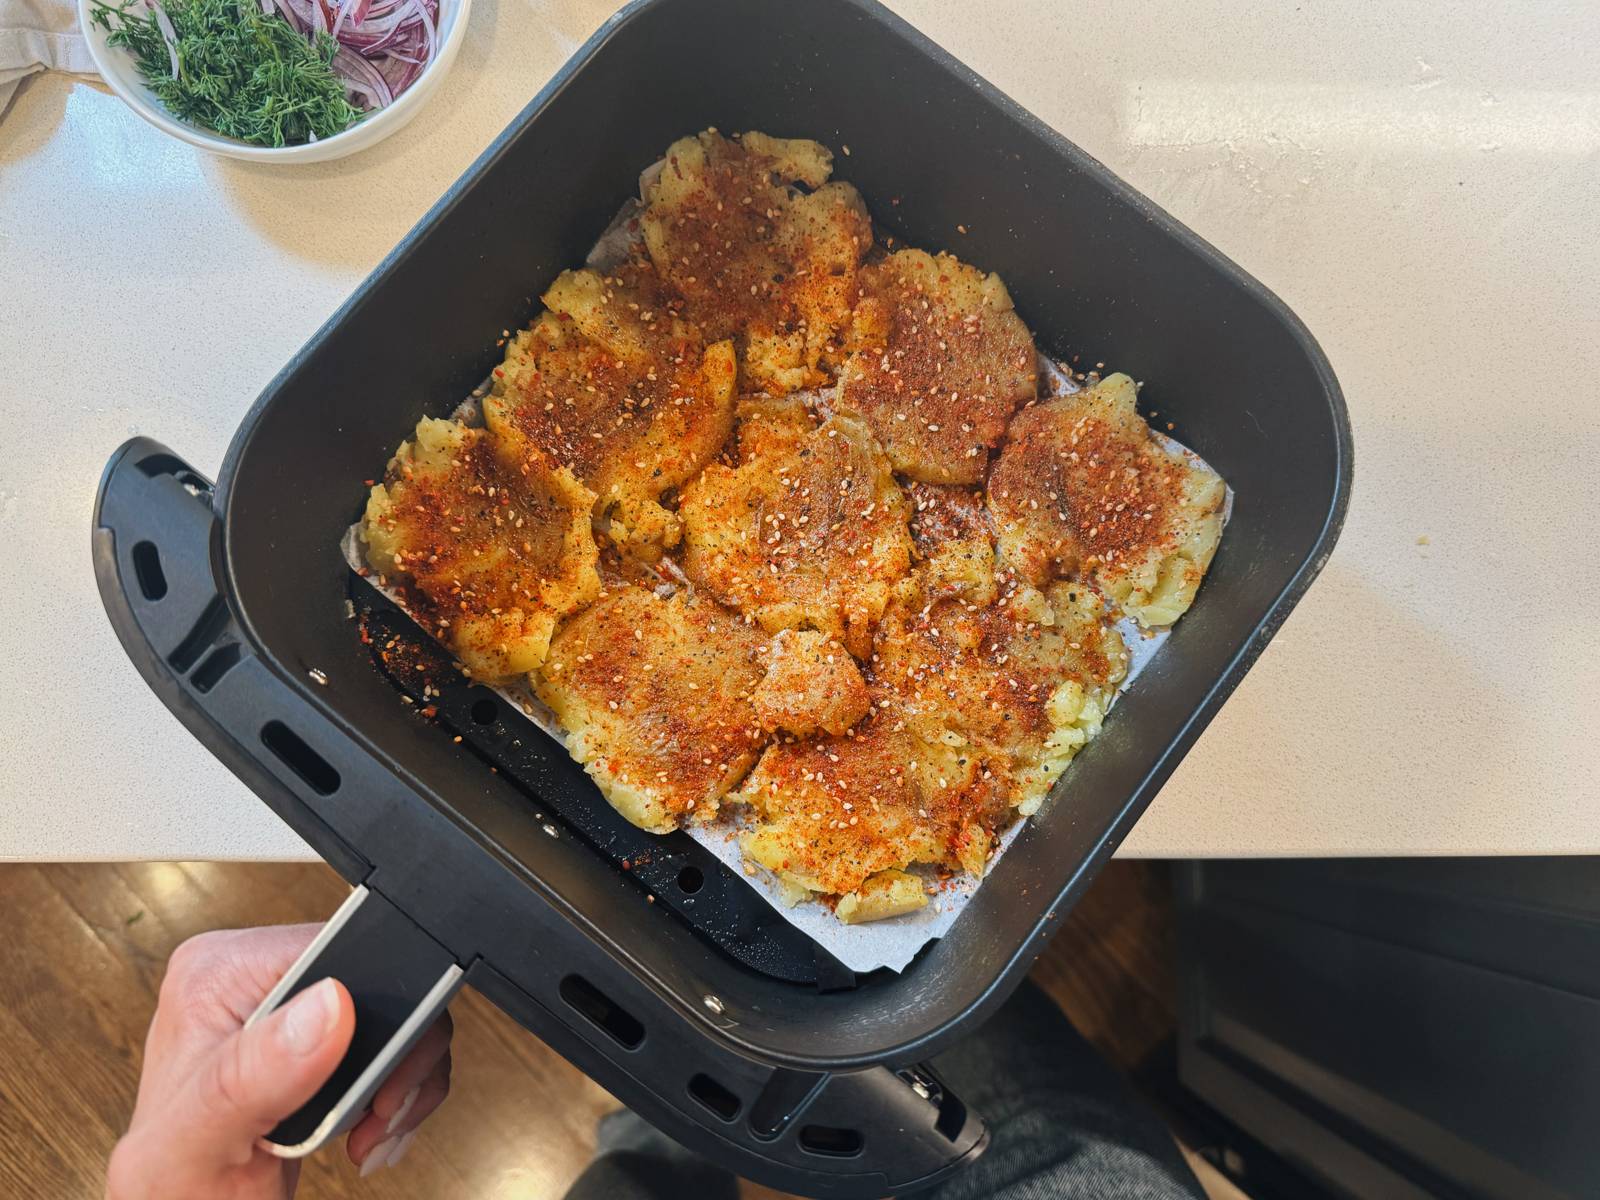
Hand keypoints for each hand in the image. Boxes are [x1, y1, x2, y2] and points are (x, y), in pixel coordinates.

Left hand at [107, 924, 453, 1198]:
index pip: (335, 951)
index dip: (373, 1009)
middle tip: (378, 1110)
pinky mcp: (318, 1046)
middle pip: (376, 980)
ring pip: (397, 1015)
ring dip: (403, 1079)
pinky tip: (370, 1127)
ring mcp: (289, 1013)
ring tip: (374, 1124)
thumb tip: (329, 1004)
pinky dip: (401, 1091)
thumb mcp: (199, 1141)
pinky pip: (396, 1045)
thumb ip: (253, 1073)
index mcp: (218, 973)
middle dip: (395, 1055)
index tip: (371, 1079)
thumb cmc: (172, 1195)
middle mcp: (254, 981)